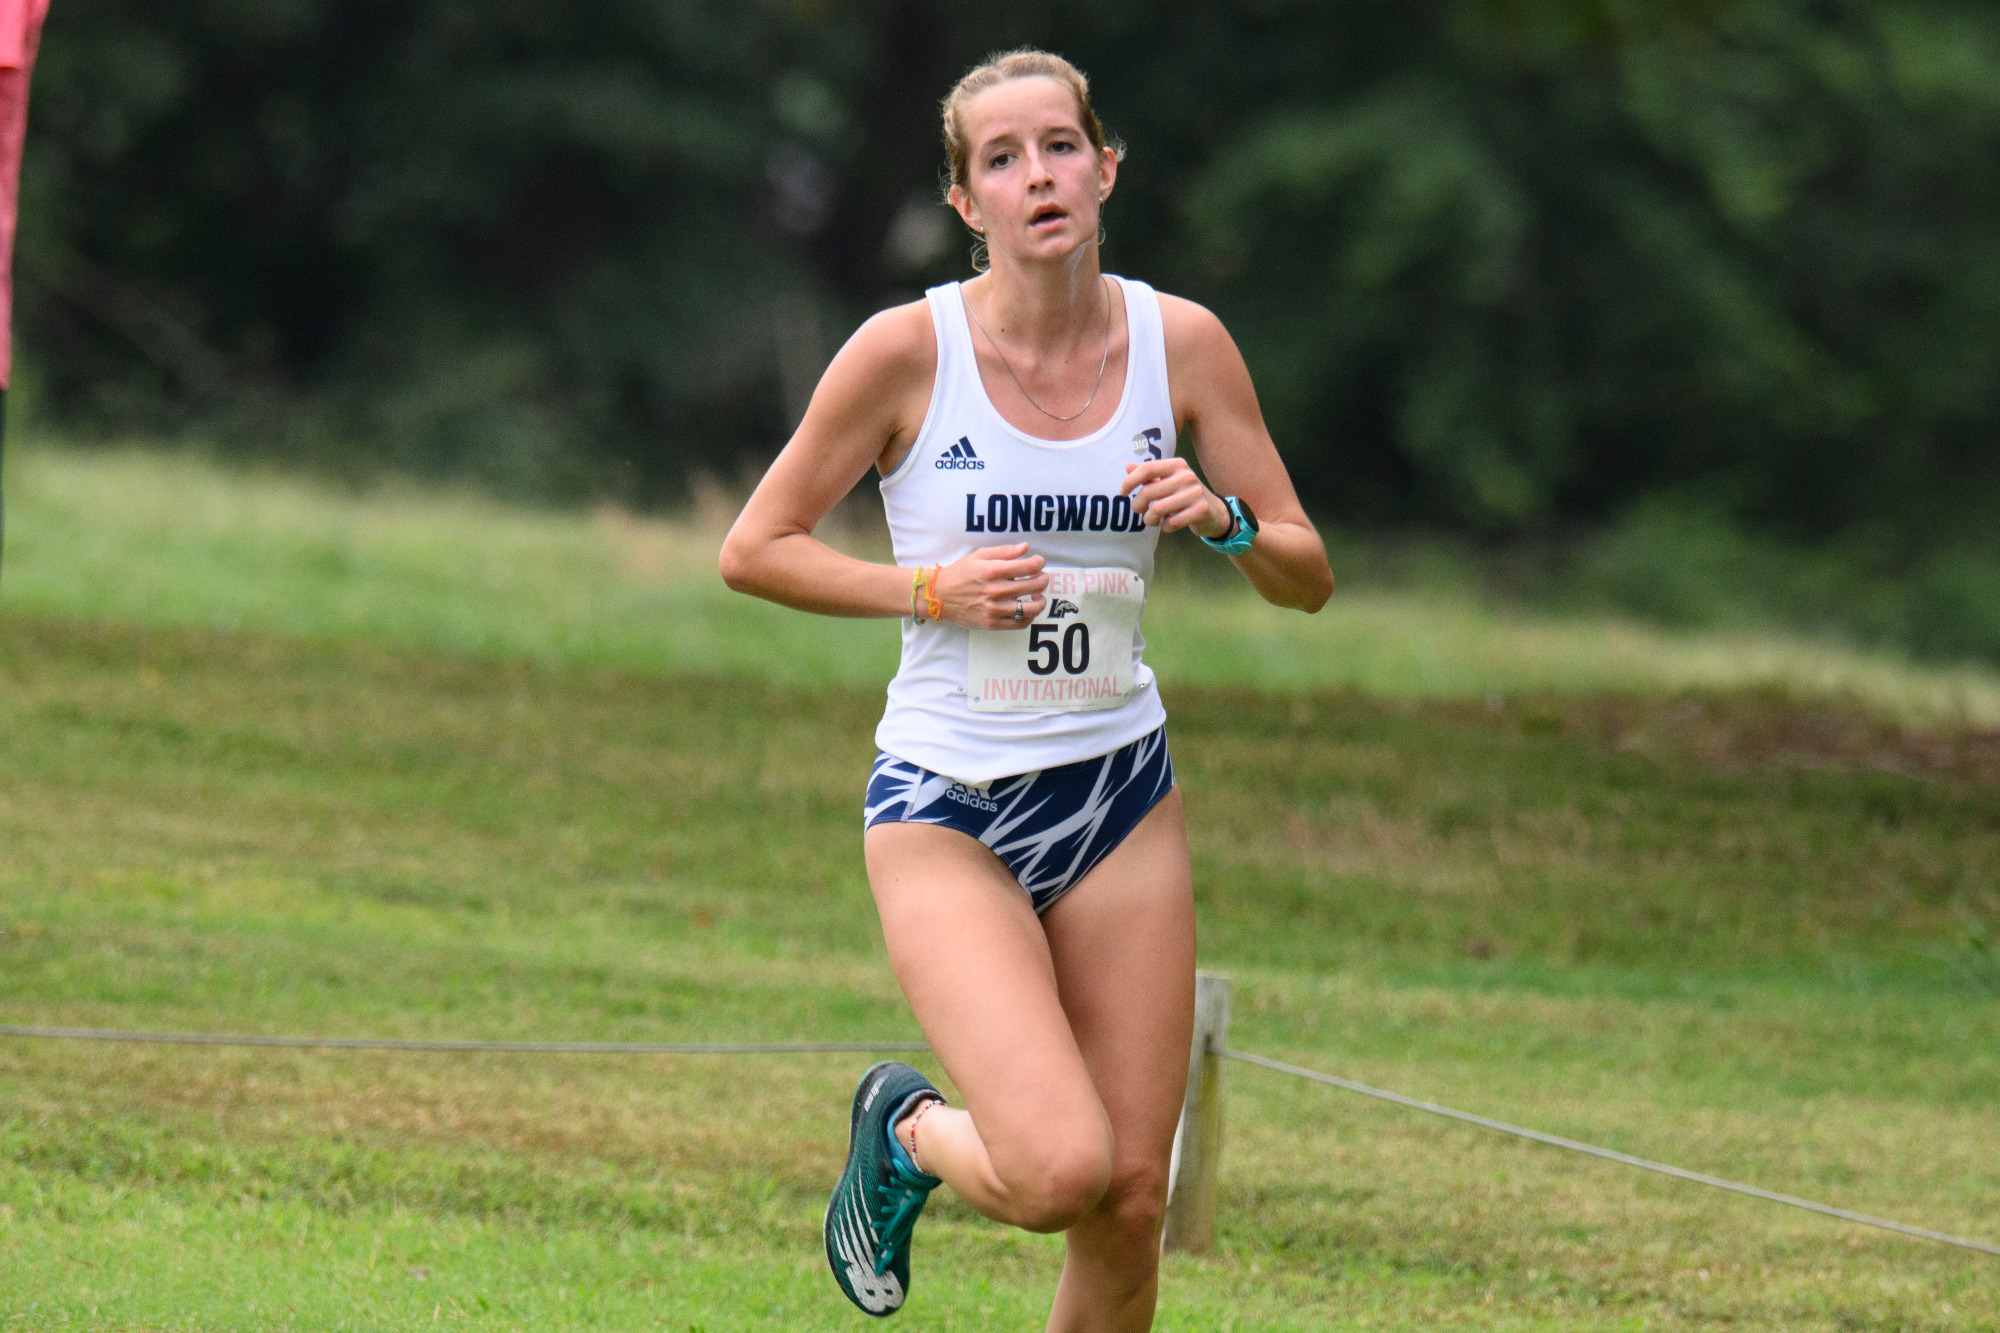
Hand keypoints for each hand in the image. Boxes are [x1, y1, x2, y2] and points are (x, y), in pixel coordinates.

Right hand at [932, 543, 1048, 628]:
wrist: (939, 596)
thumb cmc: (960, 573)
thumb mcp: (979, 556)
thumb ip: (1004, 551)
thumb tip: (1025, 547)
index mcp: (992, 571)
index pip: (1028, 567)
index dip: (1039, 563)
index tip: (1039, 562)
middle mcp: (995, 590)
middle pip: (1034, 586)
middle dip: (1043, 579)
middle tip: (1042, 577)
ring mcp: (994, 609)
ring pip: (1031, 608)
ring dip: (1041, 600)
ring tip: (1037, 595)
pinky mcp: (992, 623)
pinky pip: (1020, 623)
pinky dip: (1029, 616)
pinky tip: (1026, 608)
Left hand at [1121, 458, 1230, 537]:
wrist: (1215, 511)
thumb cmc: (1185, 495)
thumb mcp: (1169, 481)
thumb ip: (1149, 475)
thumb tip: (1127, 466)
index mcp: (1177, 465)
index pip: (1146, 469)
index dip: (1130, 481)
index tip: (1122, 492)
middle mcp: (1186, 476)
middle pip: (1148, 492)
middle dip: (1137, 505)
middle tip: (1138, 511)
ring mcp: (1195, 493)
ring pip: (1157, 510)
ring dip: (1149, 519)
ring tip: (1152, 520)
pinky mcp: (1201, 510)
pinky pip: (1171, 523)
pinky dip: (1164, 527)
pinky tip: (1167, 525)